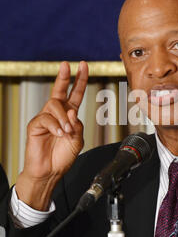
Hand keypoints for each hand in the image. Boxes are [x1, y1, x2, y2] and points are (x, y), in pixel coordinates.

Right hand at [15, 61, 88, 210]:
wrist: (50, 172)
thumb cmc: (62, 156)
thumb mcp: (77, 140)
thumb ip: (77, 125)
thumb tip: (72, 111)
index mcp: (69, 115)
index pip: (74, 94)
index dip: (79, 80)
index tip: (84, 66)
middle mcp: (57, 114)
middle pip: (60, 91)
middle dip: (64, 77)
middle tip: (67, 65)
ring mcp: (45, 118)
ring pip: (54, 105)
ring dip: (63, 118)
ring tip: (66, 132)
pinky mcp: (35, 125)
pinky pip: (45, 118)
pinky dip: (55, 126)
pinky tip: (58, 134)